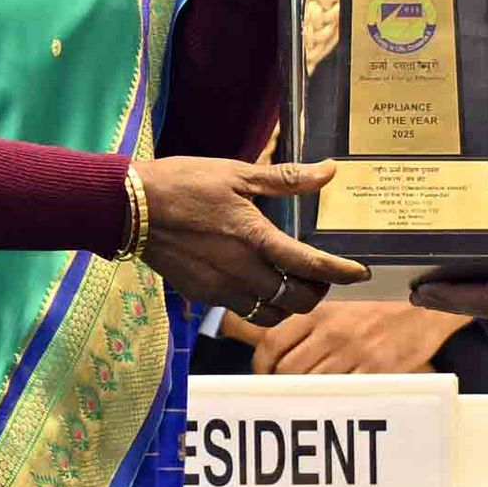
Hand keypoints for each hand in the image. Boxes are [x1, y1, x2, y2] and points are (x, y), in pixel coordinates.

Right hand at [137, 156, 363, 320]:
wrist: (128, 208)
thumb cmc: (182, 184)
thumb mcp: (236, 173)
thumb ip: (286, 179)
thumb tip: (328, 171)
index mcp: (254, 237)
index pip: (311, 265)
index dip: (341, 273)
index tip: (359, 273)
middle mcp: (241, 270)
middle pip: (296, 301)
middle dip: (316, 292)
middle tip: (319, 276)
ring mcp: (220, 287)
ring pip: (270, 315)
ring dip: (287, 305)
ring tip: (290, 284)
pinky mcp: (201, 294)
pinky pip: (241, 310)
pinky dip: (258, 304)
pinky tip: (255, 282)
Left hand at [236, 297, 473, 377]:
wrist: (427, 305)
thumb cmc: (380, 305)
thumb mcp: (339, 303)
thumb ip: (310, 322)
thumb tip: (278, 348)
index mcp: (319, 312)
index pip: (272, 342)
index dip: (260, 366)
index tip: (262, 376)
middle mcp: (332, 332)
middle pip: (288, 370)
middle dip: (280, 387)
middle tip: (281, 394)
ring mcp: (356, 352)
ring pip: (313, 385)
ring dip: (304, 396)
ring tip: (305, 400)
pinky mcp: (379, 369)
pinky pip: (346, 392)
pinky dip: (335, 400)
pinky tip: (335, 402)